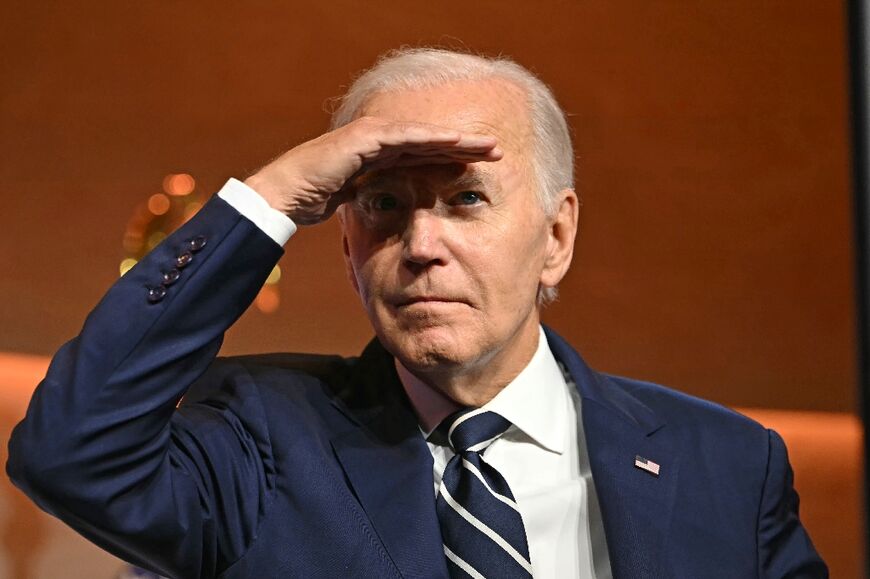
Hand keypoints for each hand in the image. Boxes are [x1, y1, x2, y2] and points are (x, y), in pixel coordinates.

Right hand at [244, 116, 501, 224]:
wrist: (285, 194)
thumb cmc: (312, 201)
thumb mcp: (355, 205)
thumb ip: (375, 204)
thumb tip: (391, 224)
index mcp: (381, 158)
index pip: (426, 157)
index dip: (454, 161)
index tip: (482, 170)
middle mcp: (380, 142)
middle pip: (432, 142)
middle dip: (465, 146)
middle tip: (498, 151)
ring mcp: (373, 135)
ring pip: (425, 135)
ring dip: (458, 139)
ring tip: (488, 145)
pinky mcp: (366, 137)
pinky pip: (406, 136)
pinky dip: (432, 137)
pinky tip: (457, 140)